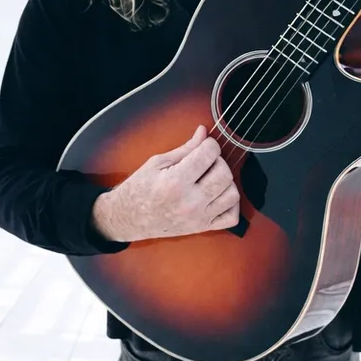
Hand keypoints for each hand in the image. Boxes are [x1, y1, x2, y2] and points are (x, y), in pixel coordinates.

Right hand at [92, 125, 240, 241]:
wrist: (128, 218)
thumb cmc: (139, 189)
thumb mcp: (157, 163)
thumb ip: (185, 149)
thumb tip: (204, 132)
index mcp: (175, 182)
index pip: (209, 154)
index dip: (209, 144)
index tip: (204, 145)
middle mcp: (189, 202)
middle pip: (224, 173)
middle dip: (219, 161)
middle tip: (206, 161)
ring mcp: (198, 217)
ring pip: (232, 194)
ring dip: (226, 181)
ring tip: (211, 177)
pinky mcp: (202, 227)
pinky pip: (232, 217)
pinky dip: (230, 204)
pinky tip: (218, 195)